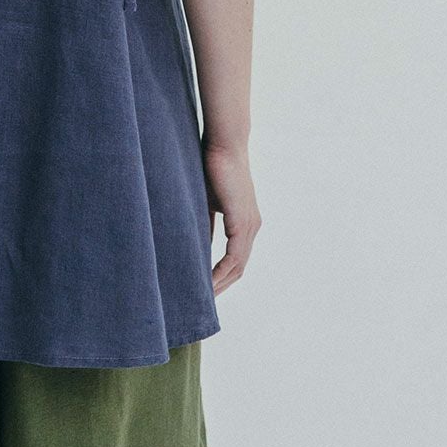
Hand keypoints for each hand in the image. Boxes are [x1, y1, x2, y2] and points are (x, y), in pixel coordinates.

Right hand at [203, 140, 260, 293]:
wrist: (223, 144)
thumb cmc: (211, 166)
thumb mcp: (206, 201)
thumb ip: (205, 223)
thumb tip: (194, 244)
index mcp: (244, 222)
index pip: (235, 259)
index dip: (221, 276)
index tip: (204, 288)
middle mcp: (252, 227)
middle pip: (239, 269)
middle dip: (221, 286)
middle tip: (202, 301)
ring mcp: (250, 225)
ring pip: (238, 266)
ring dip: (220, 283)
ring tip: (203, 297)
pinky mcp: (242, 222)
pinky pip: (234, 256)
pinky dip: (221, 271)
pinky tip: (207, 281)